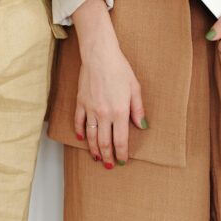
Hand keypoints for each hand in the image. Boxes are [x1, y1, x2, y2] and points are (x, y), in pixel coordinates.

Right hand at [71, 0, 146, 167]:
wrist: (100, 55)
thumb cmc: (120, 69)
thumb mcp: (135, 88)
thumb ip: (138, 109)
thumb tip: (141, 126)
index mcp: (120, 112)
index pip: (121, 141)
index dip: (122, 154)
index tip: (123, 161)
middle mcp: (105, 114)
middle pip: (105, 143)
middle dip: (108, 157)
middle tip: (110, 165)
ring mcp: (91, 109)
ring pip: (91, 136)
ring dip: (94, 150)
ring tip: (97, 157)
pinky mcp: (81, 102)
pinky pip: (79, 122)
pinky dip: (80, 132)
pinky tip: (82, 138)